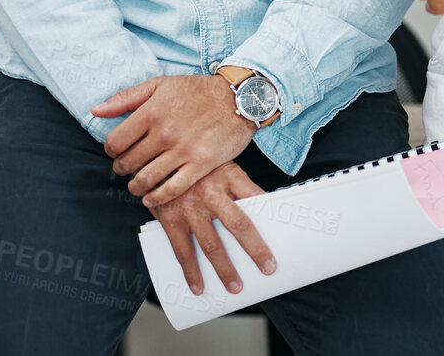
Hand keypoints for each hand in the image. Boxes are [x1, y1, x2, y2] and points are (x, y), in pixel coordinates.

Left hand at [92, 75, 256, 207]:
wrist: (240, 98)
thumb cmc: (199, 91)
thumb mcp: (161, 84)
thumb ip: (127, 97)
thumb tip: (96, 111)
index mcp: (152, 111)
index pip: (115, 142)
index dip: (111, 151)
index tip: (118, 152)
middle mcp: (165, 132)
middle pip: (128, 163)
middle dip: (123, 169)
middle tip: (128, 168)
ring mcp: (184, 149)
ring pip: (146, 179)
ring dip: (136, 186)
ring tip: (138, 184)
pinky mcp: (201, 163)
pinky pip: (172, 189)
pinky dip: (157, 198)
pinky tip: (152, 198)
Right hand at [151, 162, 275, 296]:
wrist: (159, 156)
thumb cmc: (198, 163)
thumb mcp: (224, 163)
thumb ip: (242, 185)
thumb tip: (266, 205)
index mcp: (229, 175)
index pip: (257, 197)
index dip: (272, 215)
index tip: (284, 232)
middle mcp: (209, 192)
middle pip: (238, 225)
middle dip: (254, 250)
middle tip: (267, 268)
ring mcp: (189, 207)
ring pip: (211, 244)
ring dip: (224, 269)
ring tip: (235, 286)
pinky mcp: (169, 218)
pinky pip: (182, 250)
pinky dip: (190, 271)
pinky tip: (198, 286)